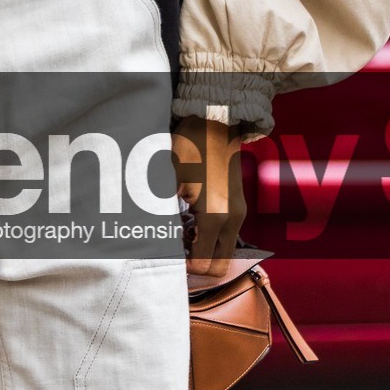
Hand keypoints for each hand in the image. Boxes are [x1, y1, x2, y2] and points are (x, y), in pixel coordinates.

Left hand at [172, 117, 246, 266]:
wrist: (216, 122)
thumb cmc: (189, 147)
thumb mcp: (166, 180)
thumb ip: (160, 214)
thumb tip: (150, 240)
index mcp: (215, 217)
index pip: (202, 265)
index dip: (181, 268)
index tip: (163, 257)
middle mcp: (232, 220)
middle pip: (218, 267)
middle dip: (195, 265)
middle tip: (172, 253)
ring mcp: (239, 214)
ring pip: (222, 252)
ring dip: (201, 251)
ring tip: (178, 235)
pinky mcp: (238, 207)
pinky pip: (225, 237)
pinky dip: (208, 239)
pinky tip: (189, 222)